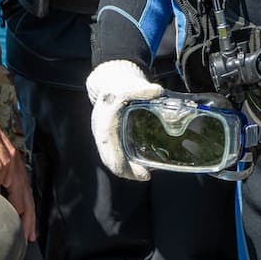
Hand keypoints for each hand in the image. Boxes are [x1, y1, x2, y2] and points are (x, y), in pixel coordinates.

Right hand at [0, 114, 37, 242]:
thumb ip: (3, 171)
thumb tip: (8, 198)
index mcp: (12, 155)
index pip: (25, 186)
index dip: (30, 209)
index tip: (31, 230)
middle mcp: (5, 151)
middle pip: (20, 186)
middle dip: (25, 212)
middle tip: (26, 232)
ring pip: (4, 177)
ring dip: (5, 198)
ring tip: (7, 218)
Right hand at [85, 60, 163, 180]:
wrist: (109, 83)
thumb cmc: (119, 86)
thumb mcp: (129, 85)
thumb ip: (142, 89)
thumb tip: (159, 91)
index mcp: (103, 122)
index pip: (110, 149)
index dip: (123, 163)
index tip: (140, 172)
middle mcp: (101, 133)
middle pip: (111, 160)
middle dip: (128, 171)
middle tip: (146, 176)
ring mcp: (104, 137)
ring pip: (113, 159)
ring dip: (128, 169)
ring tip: (146, 173)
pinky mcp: (110, 138)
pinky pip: (116, 155)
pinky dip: (127, 162)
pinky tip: (141, 163)